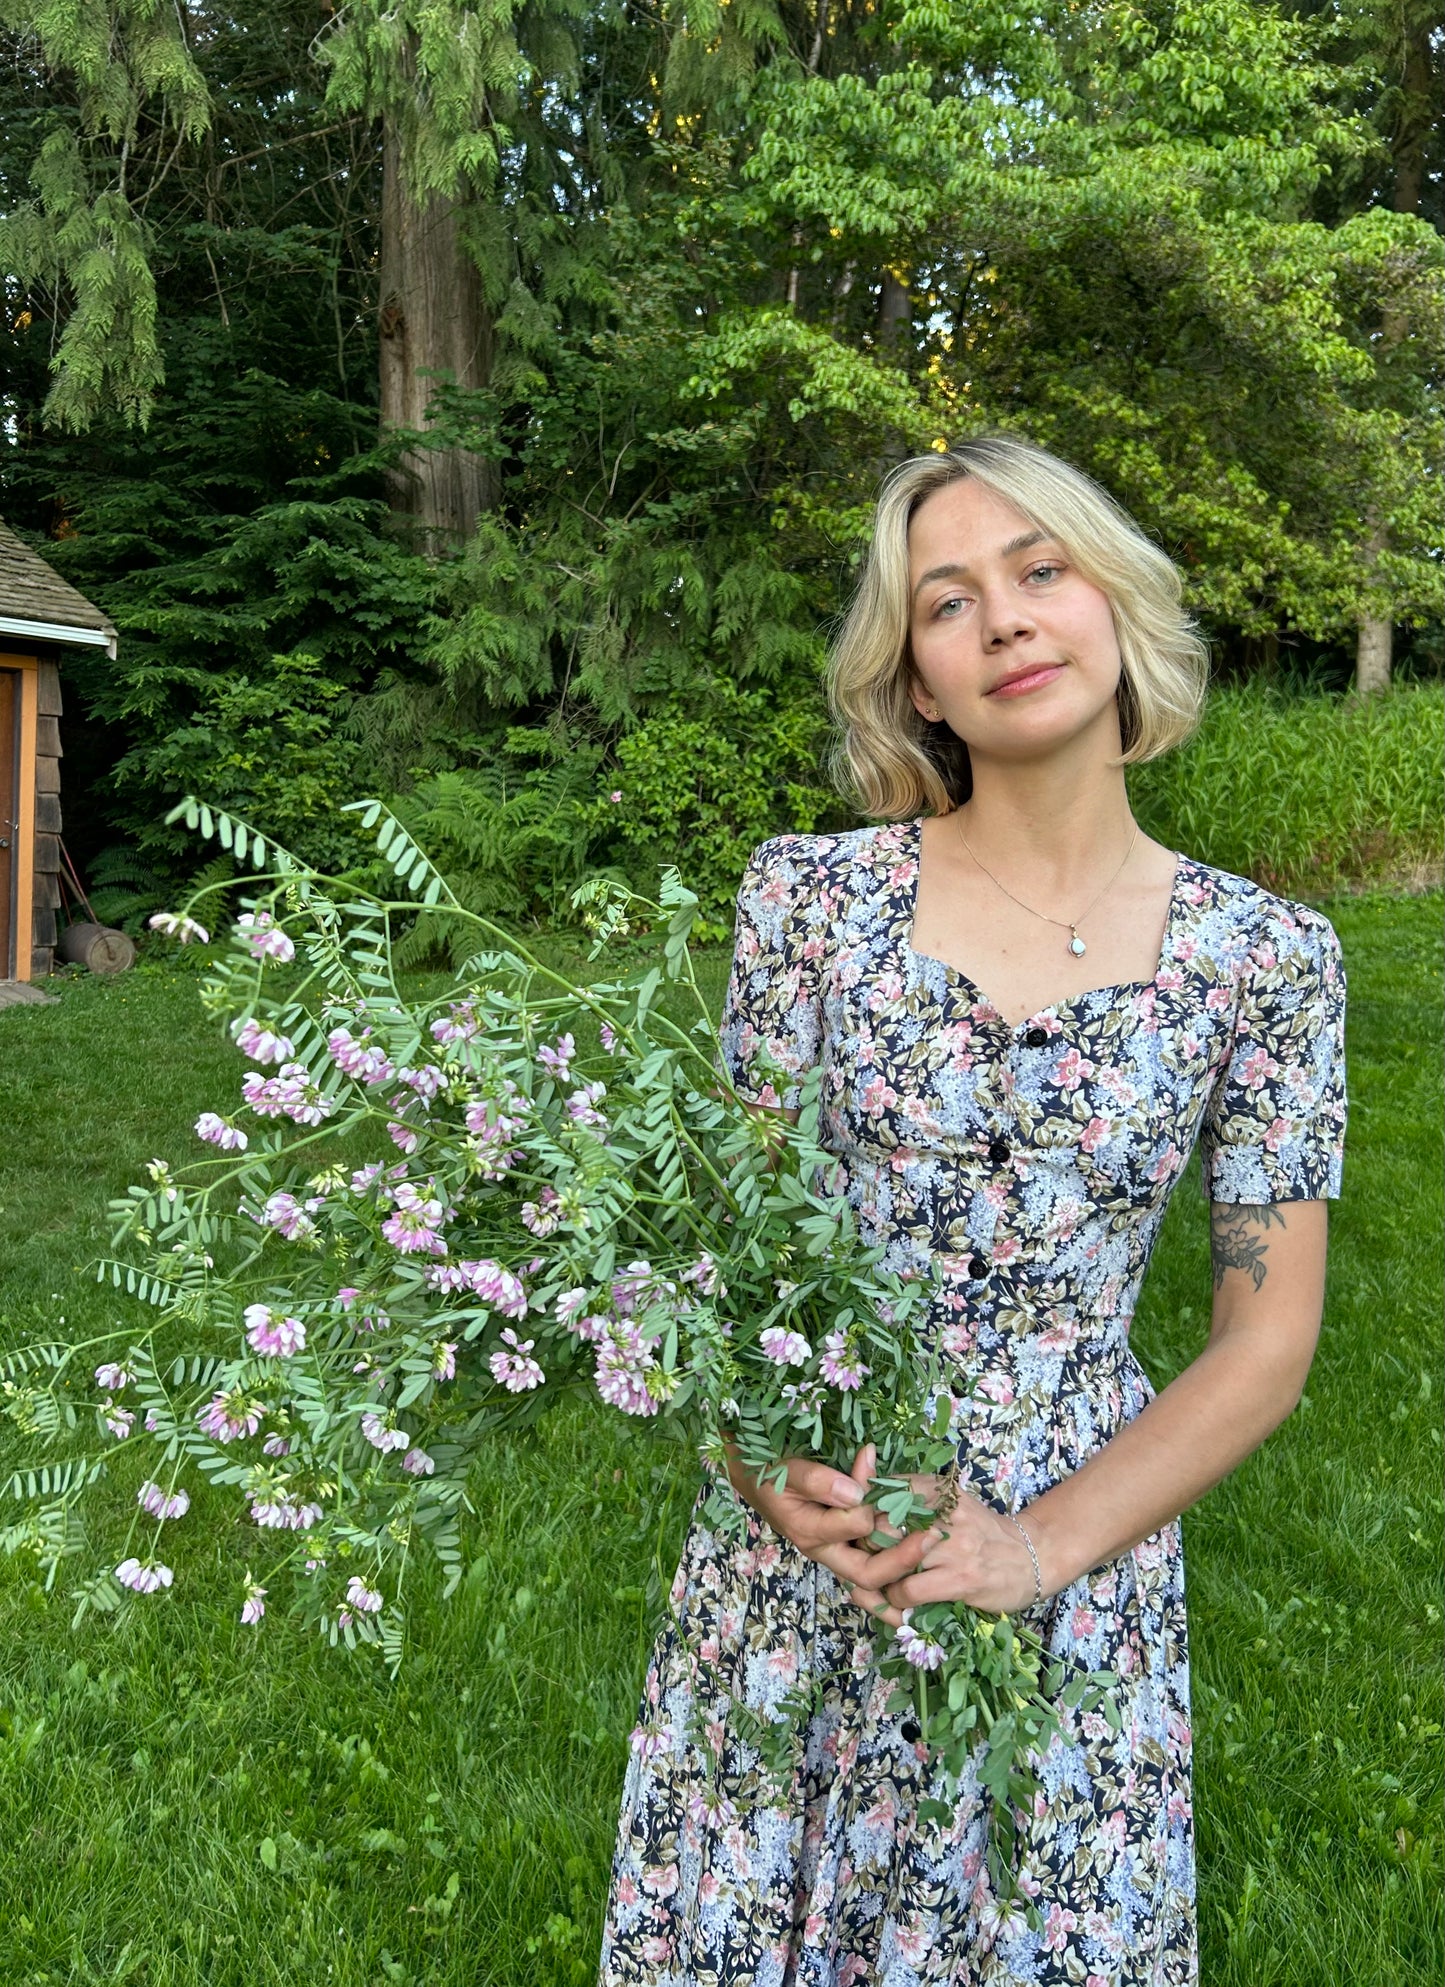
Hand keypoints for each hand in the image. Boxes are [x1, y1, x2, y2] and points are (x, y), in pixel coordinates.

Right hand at [727, 1442, 927, 1599]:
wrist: (753, 1477)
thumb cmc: (768, 1473)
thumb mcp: (787, 1471)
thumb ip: (817, 1481)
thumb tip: (855, 1493)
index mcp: (811, 1533)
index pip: (854, 1531)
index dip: (874, 1513)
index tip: (889, 1490)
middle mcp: (826, 1550)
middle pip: (869, 1574)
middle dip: (903, 1560)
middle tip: (933, 1536)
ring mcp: (837, 1550)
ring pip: (875, 1575)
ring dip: (905, 1568)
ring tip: (934, 1548)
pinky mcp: (846, 1543)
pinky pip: (874, 1562)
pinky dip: (897, 1564)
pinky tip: (920, 1556)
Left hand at [848, 1486, 1042, 1625]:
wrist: (1031, 1557)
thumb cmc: (980, 1532)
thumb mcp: (950, 1502)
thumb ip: (913, 1497)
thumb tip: (865, 1494)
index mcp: (938, 1490)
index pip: (882, 1492)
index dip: (861, 1512)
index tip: (858, 1528)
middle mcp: (944, 1513)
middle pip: (877, 1525)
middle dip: (863, 1545)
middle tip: (862, 1558)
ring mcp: (952, 1546)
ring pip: (888, 1559)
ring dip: (875, 1575)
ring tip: (876, 1579)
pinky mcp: (959, 1579)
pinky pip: (907, 1590)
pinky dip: (894, 1599)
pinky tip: (900, 1599)